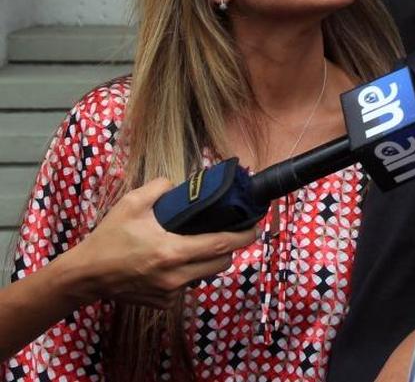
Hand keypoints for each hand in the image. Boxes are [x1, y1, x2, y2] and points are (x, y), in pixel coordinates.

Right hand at [63, 177, 256, 308]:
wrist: (85, 276)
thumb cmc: (109, 238)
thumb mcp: (132, 204)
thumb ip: (160, 187)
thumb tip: (179, 183)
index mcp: (172, 251)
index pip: (221, 244)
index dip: (244, 235)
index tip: (256, 226)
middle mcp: (175, 276)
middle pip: (222, 263)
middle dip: (231, 248)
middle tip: (230, 232)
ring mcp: (170, 293)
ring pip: (205, 275)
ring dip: (209, 260)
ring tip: (200, 244)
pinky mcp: (163, 304)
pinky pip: (187, 286)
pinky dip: (188, 273)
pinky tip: (174, 261)